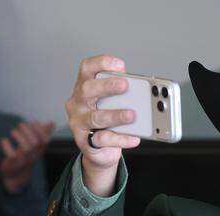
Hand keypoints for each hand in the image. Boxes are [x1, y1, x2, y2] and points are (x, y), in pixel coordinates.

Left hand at [0, 120, 53, 192]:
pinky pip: (12, 155)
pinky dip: (7, 146)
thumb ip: (43, 133)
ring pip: (25, 148)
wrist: (16, 175)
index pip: (45, 140)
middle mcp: (33, 156)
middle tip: (20, 125)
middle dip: (27, 130)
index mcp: (39, 150)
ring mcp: (23, 160)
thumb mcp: (36, 146)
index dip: (40, 130)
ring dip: (18, 136)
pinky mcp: (12, 163)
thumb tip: (52, 123)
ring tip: (13, 131)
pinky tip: (4, 140)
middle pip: (35, 142)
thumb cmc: (26, 156)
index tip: (33, 122)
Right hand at [65, 55, 138, 195]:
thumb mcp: (110, 102)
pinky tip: (133, 138)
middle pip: (87, 90)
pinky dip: (120, 139)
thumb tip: (142, 91)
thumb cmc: (105, 120)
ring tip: (132, 115)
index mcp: (84, 87)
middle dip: (107, 86)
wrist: (97, 148)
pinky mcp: (84, 141)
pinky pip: (103, 139)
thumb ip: (120, 93)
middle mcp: (77, 103)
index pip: (87, 68)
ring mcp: (78, 122)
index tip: (120, 65)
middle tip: (125, 85)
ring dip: (115, 115)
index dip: (101, 63)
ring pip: (95, 117)